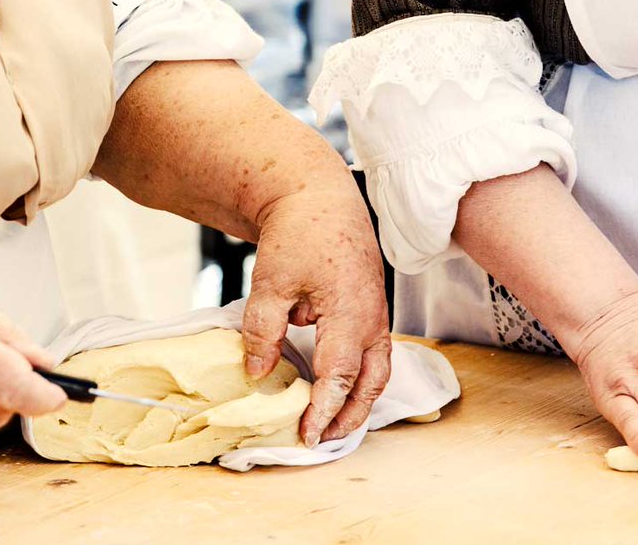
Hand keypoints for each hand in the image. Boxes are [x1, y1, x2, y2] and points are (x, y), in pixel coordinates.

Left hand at [241, 190, 391, 447]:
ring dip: (359, 401)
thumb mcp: (270, 283)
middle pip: (370, 383)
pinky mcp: (372, 309)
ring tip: (333, 423)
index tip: (307, 434)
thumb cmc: (299, 234)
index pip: (340, 377)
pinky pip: (374, 354)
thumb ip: (263, 331)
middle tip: (322, 439)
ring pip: (378, 371)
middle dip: (349, 416)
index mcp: (350, 314)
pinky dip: (360, 378)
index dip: (324, 410)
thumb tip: (258, 373)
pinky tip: (337, 388)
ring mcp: (377, 315)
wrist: (320, 199)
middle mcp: (372, 319)